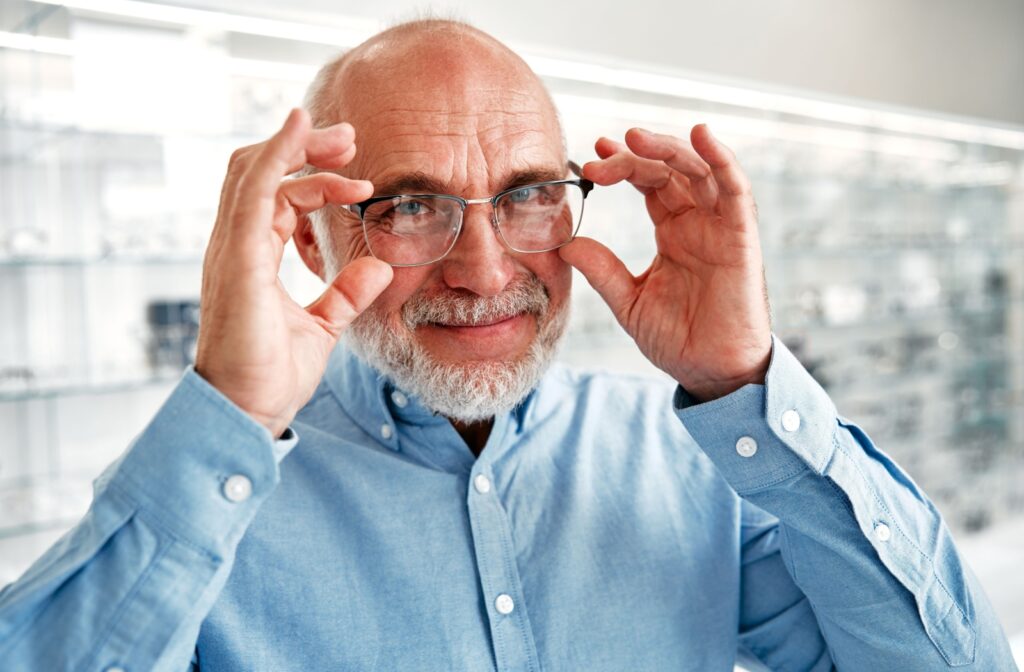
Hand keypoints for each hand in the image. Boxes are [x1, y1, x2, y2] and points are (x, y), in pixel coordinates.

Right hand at [195, 109, 392, 436]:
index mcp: (252, 258)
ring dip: (297, 145)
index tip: (361, 182)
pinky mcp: (237, 258)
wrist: (246, 413)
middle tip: (349, 138)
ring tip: (341, 137)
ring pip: (253, 171)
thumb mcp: (321, 327)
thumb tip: (378, 268)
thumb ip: (344, 296)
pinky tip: (299, 130)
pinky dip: (276, 155)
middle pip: (261, 172)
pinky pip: (254, 191)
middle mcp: (236, 246)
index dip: (317, 180)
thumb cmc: (270, 376)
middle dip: (304, 148)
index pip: (279, 198)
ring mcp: (231, 249)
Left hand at [559, 124, 770, 400]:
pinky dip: (723, 160)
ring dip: (669, 148)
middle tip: (601, 153)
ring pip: (699, 170)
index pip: (649, 184)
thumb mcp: (629, 301)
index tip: (592, 159)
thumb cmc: (679, 340)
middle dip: (635, 155)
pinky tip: (702, 135)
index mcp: (673, 233)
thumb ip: (602, 270)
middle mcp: (698, 223)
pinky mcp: (741, 238)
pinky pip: (736, 191)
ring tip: (635, 137)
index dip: (623, 165)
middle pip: (669, 170)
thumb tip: (566, 243)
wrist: (712, 372)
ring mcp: (721, 228)